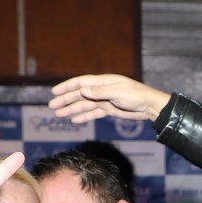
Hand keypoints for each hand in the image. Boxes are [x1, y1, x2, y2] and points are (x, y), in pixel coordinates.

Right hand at [49, 74, 171, 123]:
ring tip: (59, 114)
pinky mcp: (109, 109)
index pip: (81, 83)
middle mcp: (102, 90)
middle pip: (80, 94)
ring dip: (72, 109)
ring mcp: (105, 100)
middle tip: (52, 106)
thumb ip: (100, 92)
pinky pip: (93, 113)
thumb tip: (82, 89)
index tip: (55, 92)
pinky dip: (84, 116)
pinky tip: (75, 120)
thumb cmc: (136, 96)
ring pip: (84, 105)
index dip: (67, 87)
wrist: (150, 106)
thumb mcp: (118, 93)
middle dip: (66, 100)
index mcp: (103, 82)